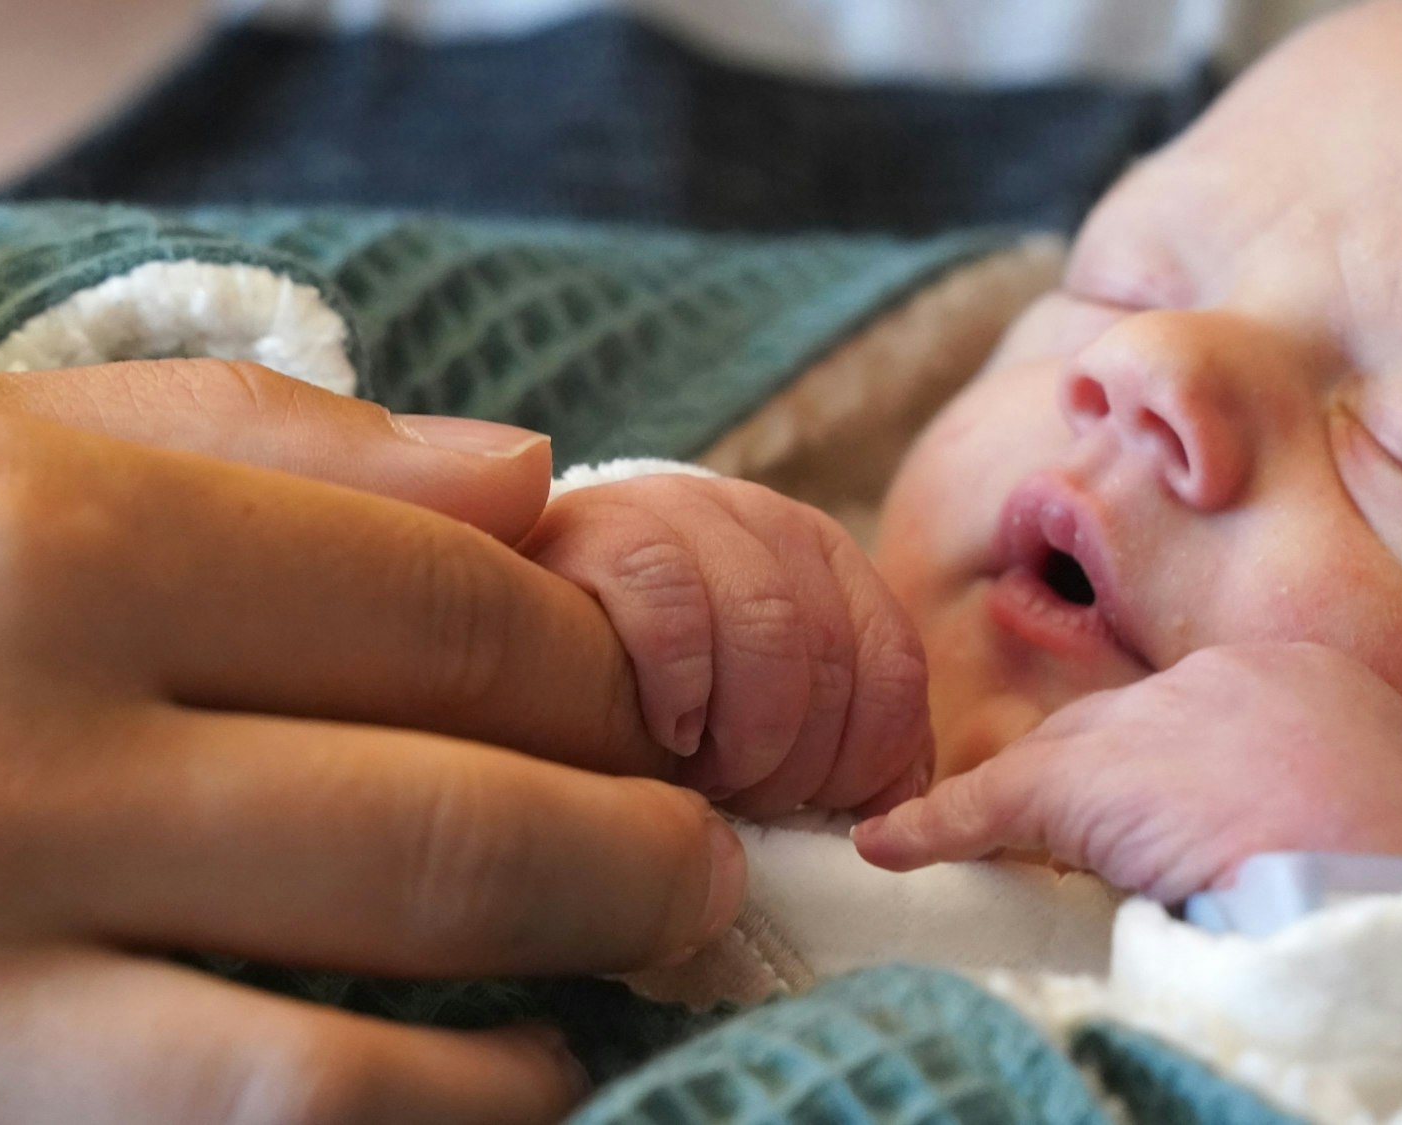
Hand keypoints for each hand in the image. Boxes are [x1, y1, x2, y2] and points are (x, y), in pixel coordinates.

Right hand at [0, 359, 744, 1123]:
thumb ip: (274, 453)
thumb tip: (536, 487)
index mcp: (38, 544)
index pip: (455, 614)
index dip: (605, 665)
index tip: (651, 696)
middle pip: (451, 818)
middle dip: (635, 841)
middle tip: (696, 847)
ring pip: (355, 1052)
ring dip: (553, 1014)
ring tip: (631, 967)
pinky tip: (482, 1081)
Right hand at [522, 474, 932, 817]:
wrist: (505, 607)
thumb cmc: (644, 683)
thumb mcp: (754, 699)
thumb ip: (833, 741)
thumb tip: (892, 818)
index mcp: (824, 559)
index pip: (896, 669)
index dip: (870, 763)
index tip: (819, 813)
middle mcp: (766, 519)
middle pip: (834, 662)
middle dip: (797, 763)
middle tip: (745, 802)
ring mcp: (684, 512)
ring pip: (771, 635)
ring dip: (745, 738)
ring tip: (702, 775)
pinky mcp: (603, 528)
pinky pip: (675, 612)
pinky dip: (679, 690)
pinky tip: (659, 730)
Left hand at [853, 643, 1401, 902]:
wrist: (1381, 904)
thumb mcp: (1378, 825)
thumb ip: (1316, 810)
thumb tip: (1276, 851)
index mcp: (1317, 683)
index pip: (1207, 719)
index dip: (1176, 775)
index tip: (1173, 818)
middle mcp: (1227, 678)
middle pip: (1126, 731)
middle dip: (1101, 787)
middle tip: (1094, 842)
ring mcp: (1151, 723)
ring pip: (1062, 766)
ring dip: (1023, 812)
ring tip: (984, 848)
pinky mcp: (1084, 781)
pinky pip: (995, 804)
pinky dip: (943, 826)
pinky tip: (896, 845)